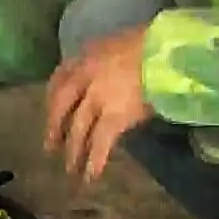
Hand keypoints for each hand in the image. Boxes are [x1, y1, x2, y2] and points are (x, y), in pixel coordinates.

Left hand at [45, 25, 151, 181]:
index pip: (60, 77)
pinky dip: (95, 160)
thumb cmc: (154, 43)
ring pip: (79, 128)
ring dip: (73, 151)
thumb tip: (111, 75)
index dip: (53, 98)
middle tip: (50, 147)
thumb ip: (108, 60)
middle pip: (62, 105)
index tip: (51, 111)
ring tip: (70, 170)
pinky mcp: (114, 116)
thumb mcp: (121, 42)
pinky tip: (91, 176)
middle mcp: (85, 76)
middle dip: (54, 127)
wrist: (169, 52)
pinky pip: (101, 142)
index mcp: (87, 55)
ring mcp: (97, 97)